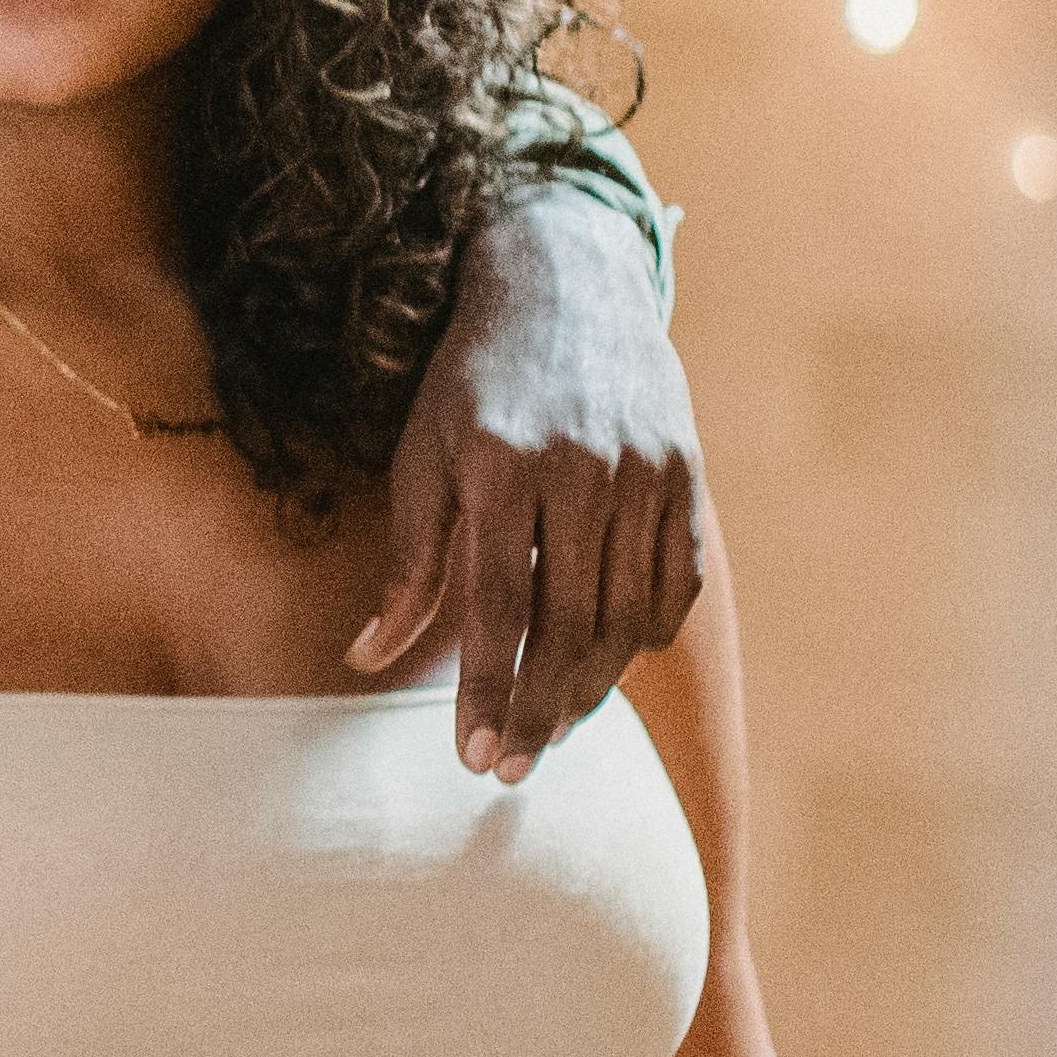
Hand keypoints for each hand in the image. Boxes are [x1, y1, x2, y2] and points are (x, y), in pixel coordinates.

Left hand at [353, 189, 701, 781]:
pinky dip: (645, 634)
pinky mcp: (688, 473)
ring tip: (555, 728)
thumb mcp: (422, 455)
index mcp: (504, 463)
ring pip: (630, 614)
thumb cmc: (475, 382)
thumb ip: (408, 560)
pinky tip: (609, 666)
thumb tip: (367, 655)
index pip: (500, 606)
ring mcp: (647, 470)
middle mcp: (585, 468)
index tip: (474, 755)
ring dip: (593, 686)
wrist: (567, 286)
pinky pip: (675, 583)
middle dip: (542, 709)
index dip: (489, 690)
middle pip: (571, 623)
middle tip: (515, 770)